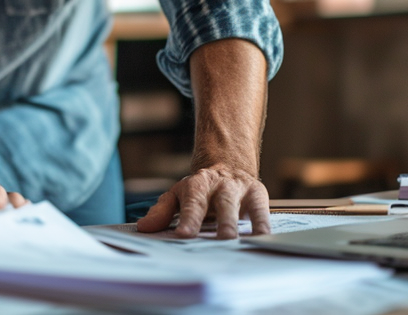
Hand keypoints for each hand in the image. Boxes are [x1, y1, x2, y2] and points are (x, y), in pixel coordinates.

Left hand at [135, 165, 270, 238]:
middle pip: (221, 202)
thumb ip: (162, 212)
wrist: (227, 166)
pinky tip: (263, 237)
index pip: (193, 203)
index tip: (184, 235)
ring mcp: (239, 188)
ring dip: (241, 222)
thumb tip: (144, 227)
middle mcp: (219, 185)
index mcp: (196, 185)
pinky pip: (261, 209)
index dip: (189, 219)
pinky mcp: (257, 193)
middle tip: (222, 240)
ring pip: (241, 205)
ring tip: (239, 242)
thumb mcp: (177, 196)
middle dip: (222, 221)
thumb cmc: (199, 190)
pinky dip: (262, 223)